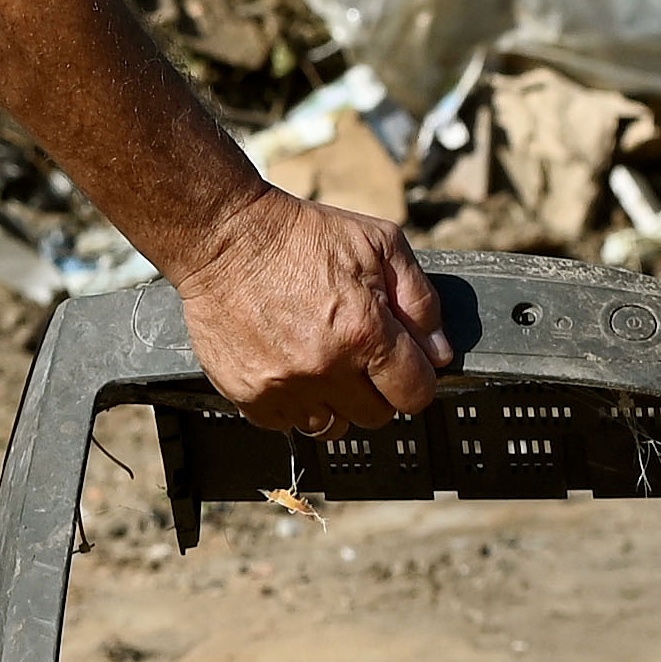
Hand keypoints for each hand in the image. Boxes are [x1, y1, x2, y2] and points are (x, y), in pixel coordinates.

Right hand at [169, 191, 448, 433]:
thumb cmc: (299, 235)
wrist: (221, 236)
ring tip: (321, 360)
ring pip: (332, 427)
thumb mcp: (379, 243)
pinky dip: (294, 403)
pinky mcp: (248, 396)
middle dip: (375, 388)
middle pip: (376, 416)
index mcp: (364, 332)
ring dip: (335, 402)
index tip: (402, 364)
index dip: (414, 377)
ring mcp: (284, 387)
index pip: (415, 393)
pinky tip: (289, 366)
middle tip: (357, 353)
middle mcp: (326, 369)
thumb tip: (439, 353)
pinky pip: (288, 425)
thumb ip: (420, 300)